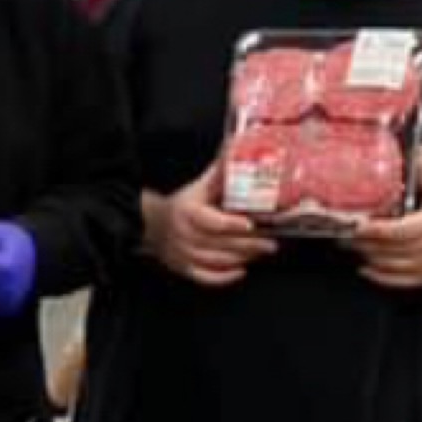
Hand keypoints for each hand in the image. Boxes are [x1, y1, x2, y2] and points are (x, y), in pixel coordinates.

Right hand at [146, 164, 277, 287]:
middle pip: (219, 244)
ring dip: (241, 258)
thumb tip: (238, 144)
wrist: (150, 224)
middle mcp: (184, 234)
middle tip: (271, 243)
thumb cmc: (182, 204)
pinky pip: (204, 277)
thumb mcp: (199, 186)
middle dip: (248, 245)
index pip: (211, 221)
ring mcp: (182, 253)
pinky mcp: (183, 268)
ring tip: (261, 252)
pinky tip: (241, 270)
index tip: (250, 224)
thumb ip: (220, 171)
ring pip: (215, 261)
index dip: (231, 224)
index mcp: (188, 212)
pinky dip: (223, 277)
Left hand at [351, 150, 421, 288]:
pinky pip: (398, 281)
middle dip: (362, 243)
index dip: (372, 229)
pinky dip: (378, 276)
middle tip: (342, 235)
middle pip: (387, 248)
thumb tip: (419, 148)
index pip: (396, 230)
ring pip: (389, 265)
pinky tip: (365, 268)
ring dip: (367, 257)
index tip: (355, 224)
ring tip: (351, 247)